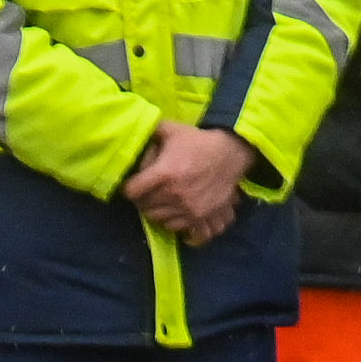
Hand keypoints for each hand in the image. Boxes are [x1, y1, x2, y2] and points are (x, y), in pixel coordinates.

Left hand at [122, 123, 249, 251]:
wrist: (231, 153)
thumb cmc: (198, 141)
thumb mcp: (170, 130)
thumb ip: (148, 133)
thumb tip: (132, 137)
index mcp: (164, 174)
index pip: (132, 191)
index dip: (129, 188)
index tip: (133, 185)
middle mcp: (175, 195)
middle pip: (145, 208)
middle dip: (143, 200)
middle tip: (147, 193)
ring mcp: (190, 210)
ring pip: (161, 221)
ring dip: (159, 213)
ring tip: (163, 202)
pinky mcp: (204, 218)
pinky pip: (184, 231)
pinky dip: (179, 226)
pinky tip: (178, 217)